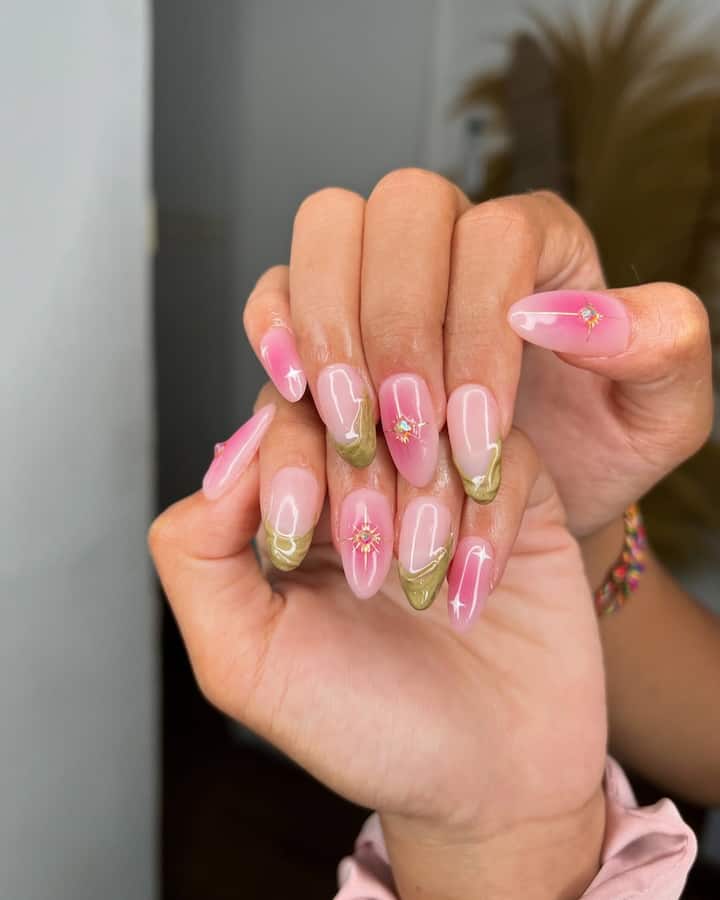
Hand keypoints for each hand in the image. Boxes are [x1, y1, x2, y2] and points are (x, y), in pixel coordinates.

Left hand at [149, 386, 605, 898]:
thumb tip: (225, 458)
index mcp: (295, 505)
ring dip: (428, 506)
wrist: (486, 783)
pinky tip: (476, 590)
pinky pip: (509, 454)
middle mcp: (370, 480)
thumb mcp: (246, 657)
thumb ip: (198, 555)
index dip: (290, 461)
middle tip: (376, 578)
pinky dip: (488, 521)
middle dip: (362, 488)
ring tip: (427, 590)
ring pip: (435, 420)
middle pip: (359, 403)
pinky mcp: (519, 496)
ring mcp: (448, 480)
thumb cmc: (364, 726)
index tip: (302, 539)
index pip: (281, 417)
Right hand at [243, 171, 712, 539]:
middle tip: (414, 432)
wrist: (538, 494)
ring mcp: (378, 266)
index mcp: (542, 244)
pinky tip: (294, 391)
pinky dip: (273, 327)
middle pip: (404, 209)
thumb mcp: (661, 412)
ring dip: (330, 328)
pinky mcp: (321, 314)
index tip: (478, 429)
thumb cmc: (596, 447)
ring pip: (329, 229)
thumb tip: (563, 314)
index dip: (480, 329)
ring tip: (354, 426)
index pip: (496, 235)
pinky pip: (277, 284)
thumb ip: (660, 348)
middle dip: (400, 328)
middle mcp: (452, 234)